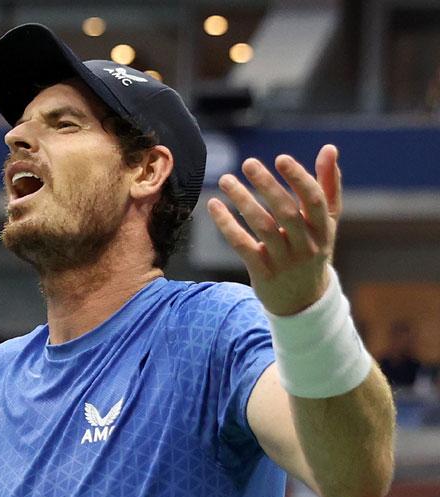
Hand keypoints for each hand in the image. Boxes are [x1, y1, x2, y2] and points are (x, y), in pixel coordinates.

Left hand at [207, 144, 342, 315]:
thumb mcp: (326, 222)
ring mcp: (284, 261)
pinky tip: (214, 205)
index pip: (315, 201)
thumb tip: (329, 149)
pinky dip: (227, 225)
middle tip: (249, 163)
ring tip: (225, 180)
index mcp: (324, 229)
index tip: (281, 158)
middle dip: (267, 185)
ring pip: (262, 227)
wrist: (303, 301)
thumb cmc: (313, 250)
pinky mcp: (262, 272)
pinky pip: (242, 245)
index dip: (299, 179)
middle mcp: (306, 245)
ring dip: (242, 201)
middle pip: (286, 212)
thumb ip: (328, 186)